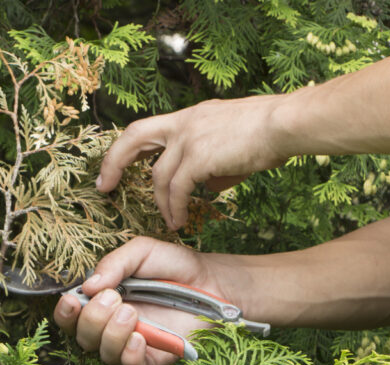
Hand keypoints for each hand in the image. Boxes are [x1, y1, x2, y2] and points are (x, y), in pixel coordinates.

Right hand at [54, 237, 234, 364]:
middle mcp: (112, 324)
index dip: (65, 312)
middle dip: (92, 319)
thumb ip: (114, 263)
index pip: (71, 315)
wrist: (210, 280)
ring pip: (104, 352)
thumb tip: (87, 286)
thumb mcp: (142, 251)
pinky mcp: (154, 356)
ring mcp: (133, 342)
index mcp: (102, 299)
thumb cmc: (173, 265)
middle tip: (114, 299)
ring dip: (111, 334)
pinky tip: (140, 337)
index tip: (73, 300)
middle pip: (83, 336)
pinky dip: (130, 355)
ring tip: (131, 313)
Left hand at [96, 95, 287, 229]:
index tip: (114, 168)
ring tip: (171, 222)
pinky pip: (178, 189)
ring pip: (158, 176)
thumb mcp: (229, 142)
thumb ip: (211, 162)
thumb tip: (206, 184)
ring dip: (161, 204)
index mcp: (189, 117)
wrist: (284, 124)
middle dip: (114, 163)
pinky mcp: (199, 156)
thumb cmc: (266, 133)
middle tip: (105, 187)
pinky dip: (176, 208)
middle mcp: (183, 123)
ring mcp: (189, 137)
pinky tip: (181, 220)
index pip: (146, 129)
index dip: (126, 149)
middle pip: (133, 138)